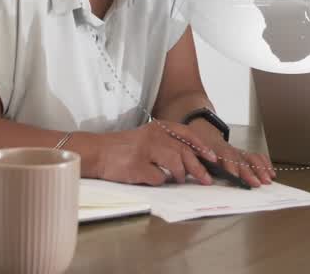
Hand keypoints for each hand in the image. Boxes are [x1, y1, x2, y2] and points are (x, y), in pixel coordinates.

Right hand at [84, 121, 216, 185]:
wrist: (97, 152)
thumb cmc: (123, 148)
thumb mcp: (147, 138)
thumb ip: (167, 144)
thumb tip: (191, 161)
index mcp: (157, 127)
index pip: (186, 134)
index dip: (201, 146)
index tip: (212, 157)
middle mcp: (153, 136)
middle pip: (184, 151)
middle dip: (198, 167)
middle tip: (207, 179)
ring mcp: (145, 151)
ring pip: (175, 164)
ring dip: (180, 175)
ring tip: (178, 180)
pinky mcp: (137, 166)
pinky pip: (158, 178)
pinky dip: (159, 182)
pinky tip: (152, 178)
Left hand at [186, 119, 275, 186]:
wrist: (199, 129)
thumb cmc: (193, 146)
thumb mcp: (189, 152)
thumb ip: (195, 163)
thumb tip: (200, 175)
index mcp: (212, 149)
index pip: (224, 156)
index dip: (230, 165)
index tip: (235, 175)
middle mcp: (227, 149)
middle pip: (240, 159)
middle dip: (249, 172)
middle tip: (257, 183)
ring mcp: (235, 150)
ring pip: (250, 157)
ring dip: (260, 169)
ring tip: (268, 180)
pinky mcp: (240, 152)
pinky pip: (254, 155)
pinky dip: (263, 163)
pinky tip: (270, 171)